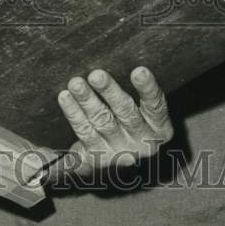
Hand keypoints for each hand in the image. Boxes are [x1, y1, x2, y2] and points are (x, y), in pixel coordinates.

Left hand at [56, 67, 172, 177]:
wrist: (117, 162)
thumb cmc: (131, 121)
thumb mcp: (146, 113)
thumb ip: (145, 94)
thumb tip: (134, 63)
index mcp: (159, 128)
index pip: (156, 106)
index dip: (148, 88)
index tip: (139, 71)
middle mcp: (142, 143)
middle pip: (126, 113)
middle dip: (110, 91)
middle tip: (96, 75)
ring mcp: (119, 152)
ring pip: (102, 121)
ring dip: (87, 100)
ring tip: (76, 83)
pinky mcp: (97, 157)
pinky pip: (84, 131)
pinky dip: (73, 113)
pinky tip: (65, 98)